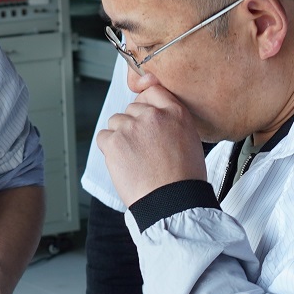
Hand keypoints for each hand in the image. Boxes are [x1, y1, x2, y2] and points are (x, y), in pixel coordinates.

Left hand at [96, 76, 209, 208]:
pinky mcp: (114, 142)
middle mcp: (153, 115)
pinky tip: (122, 162)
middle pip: (132, 108)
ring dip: (120, 136)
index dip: (145, 103)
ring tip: (133, 158)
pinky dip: (108, 149)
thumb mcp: (191, 141)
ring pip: (116, 122)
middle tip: (142, 149)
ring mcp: (131, 127)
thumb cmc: (184, 179)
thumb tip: (155, 116)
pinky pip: (103, 137)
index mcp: (176, 113)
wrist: (172, 202)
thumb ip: (173, 122)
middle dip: (134, 125)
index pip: (153, 91)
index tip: (143, 114)